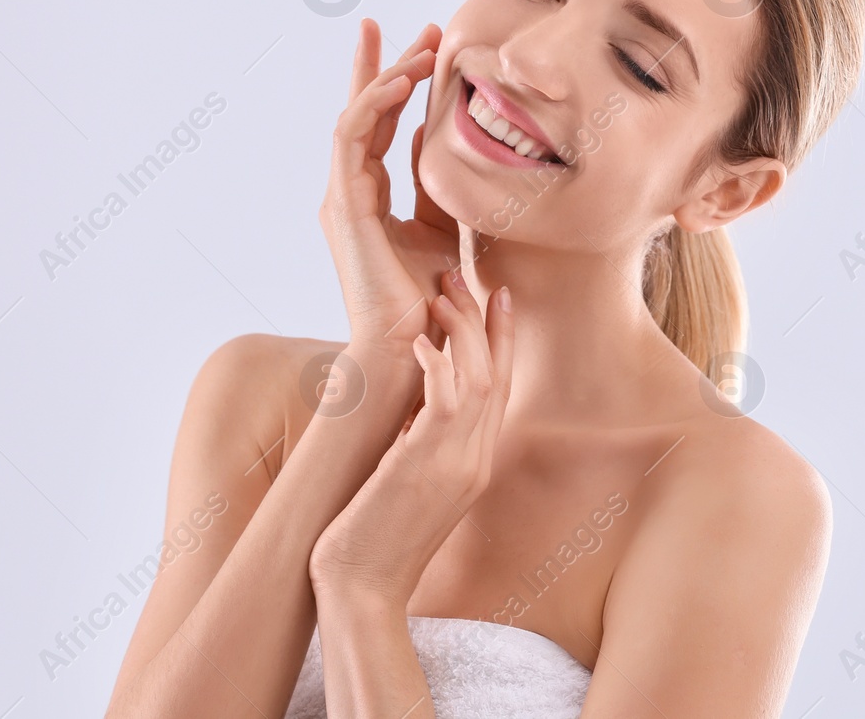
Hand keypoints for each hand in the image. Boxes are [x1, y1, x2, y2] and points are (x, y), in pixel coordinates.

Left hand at [309, 271, 514, 606]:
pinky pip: (443, 404)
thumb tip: (411, 410)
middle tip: (469, 275)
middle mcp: (475, 461)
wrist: (361, 589)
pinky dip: (436, 366)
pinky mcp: (425, 467)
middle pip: (498, 374)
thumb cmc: (374, 538)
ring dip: (462, 330)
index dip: (503, 339)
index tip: (498, 296)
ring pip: (479, 379)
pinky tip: (419, 341)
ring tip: (443, 290)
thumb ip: (421, 445)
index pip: (502, 388)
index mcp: (475, 463)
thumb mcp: (409, 482)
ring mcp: (456, 465)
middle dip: (486, 320)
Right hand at [321, 19, 457, 361]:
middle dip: (387, 63)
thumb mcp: (441, 227)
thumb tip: (434, 137)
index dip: (398, 83)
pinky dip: (372, 105)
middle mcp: (348, 191)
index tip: (427, 45)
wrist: (411, 347)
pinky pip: (350, 139)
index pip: (379, 126)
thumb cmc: (428, 299)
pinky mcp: (343, 206)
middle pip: (362, 112)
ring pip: (354, 117)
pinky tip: (402, 80)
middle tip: (421, 26)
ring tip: (422, 45)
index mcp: (369, 196)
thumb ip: (433, 184)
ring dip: (386, 75)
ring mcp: (341, 197)